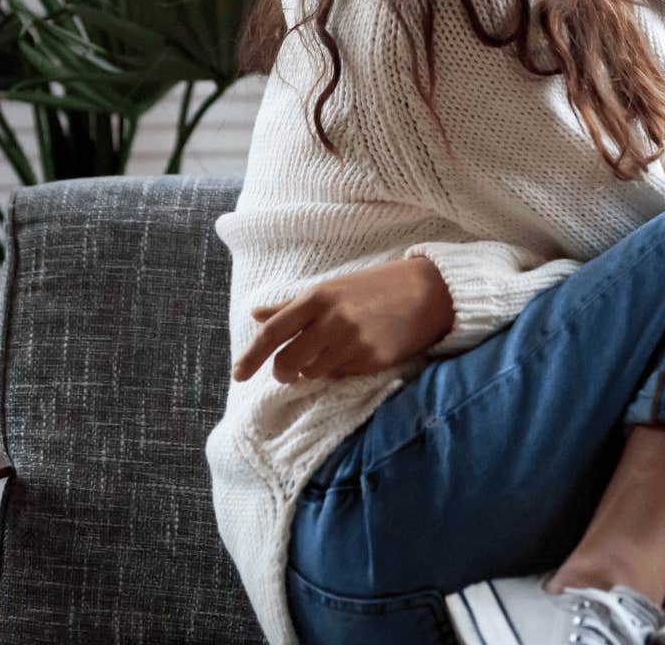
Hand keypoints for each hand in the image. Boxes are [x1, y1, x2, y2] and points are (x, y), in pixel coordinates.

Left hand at [231, 255, 455, 383]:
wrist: (427, 292)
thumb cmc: (374, 288)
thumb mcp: (331, 289)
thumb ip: (291, 306)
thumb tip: (255, 314)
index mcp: (317, 298)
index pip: (273, 332)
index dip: (251, 356)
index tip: (238, 374)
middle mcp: (331, 320)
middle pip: (288, 363)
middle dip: (284, 373)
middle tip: (289, 372)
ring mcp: (352, 342)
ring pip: (313, 373)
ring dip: (315, 370)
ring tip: (334, 352)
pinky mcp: (371, 360)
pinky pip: (341, 376)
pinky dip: (341, 370)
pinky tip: (358, 352)